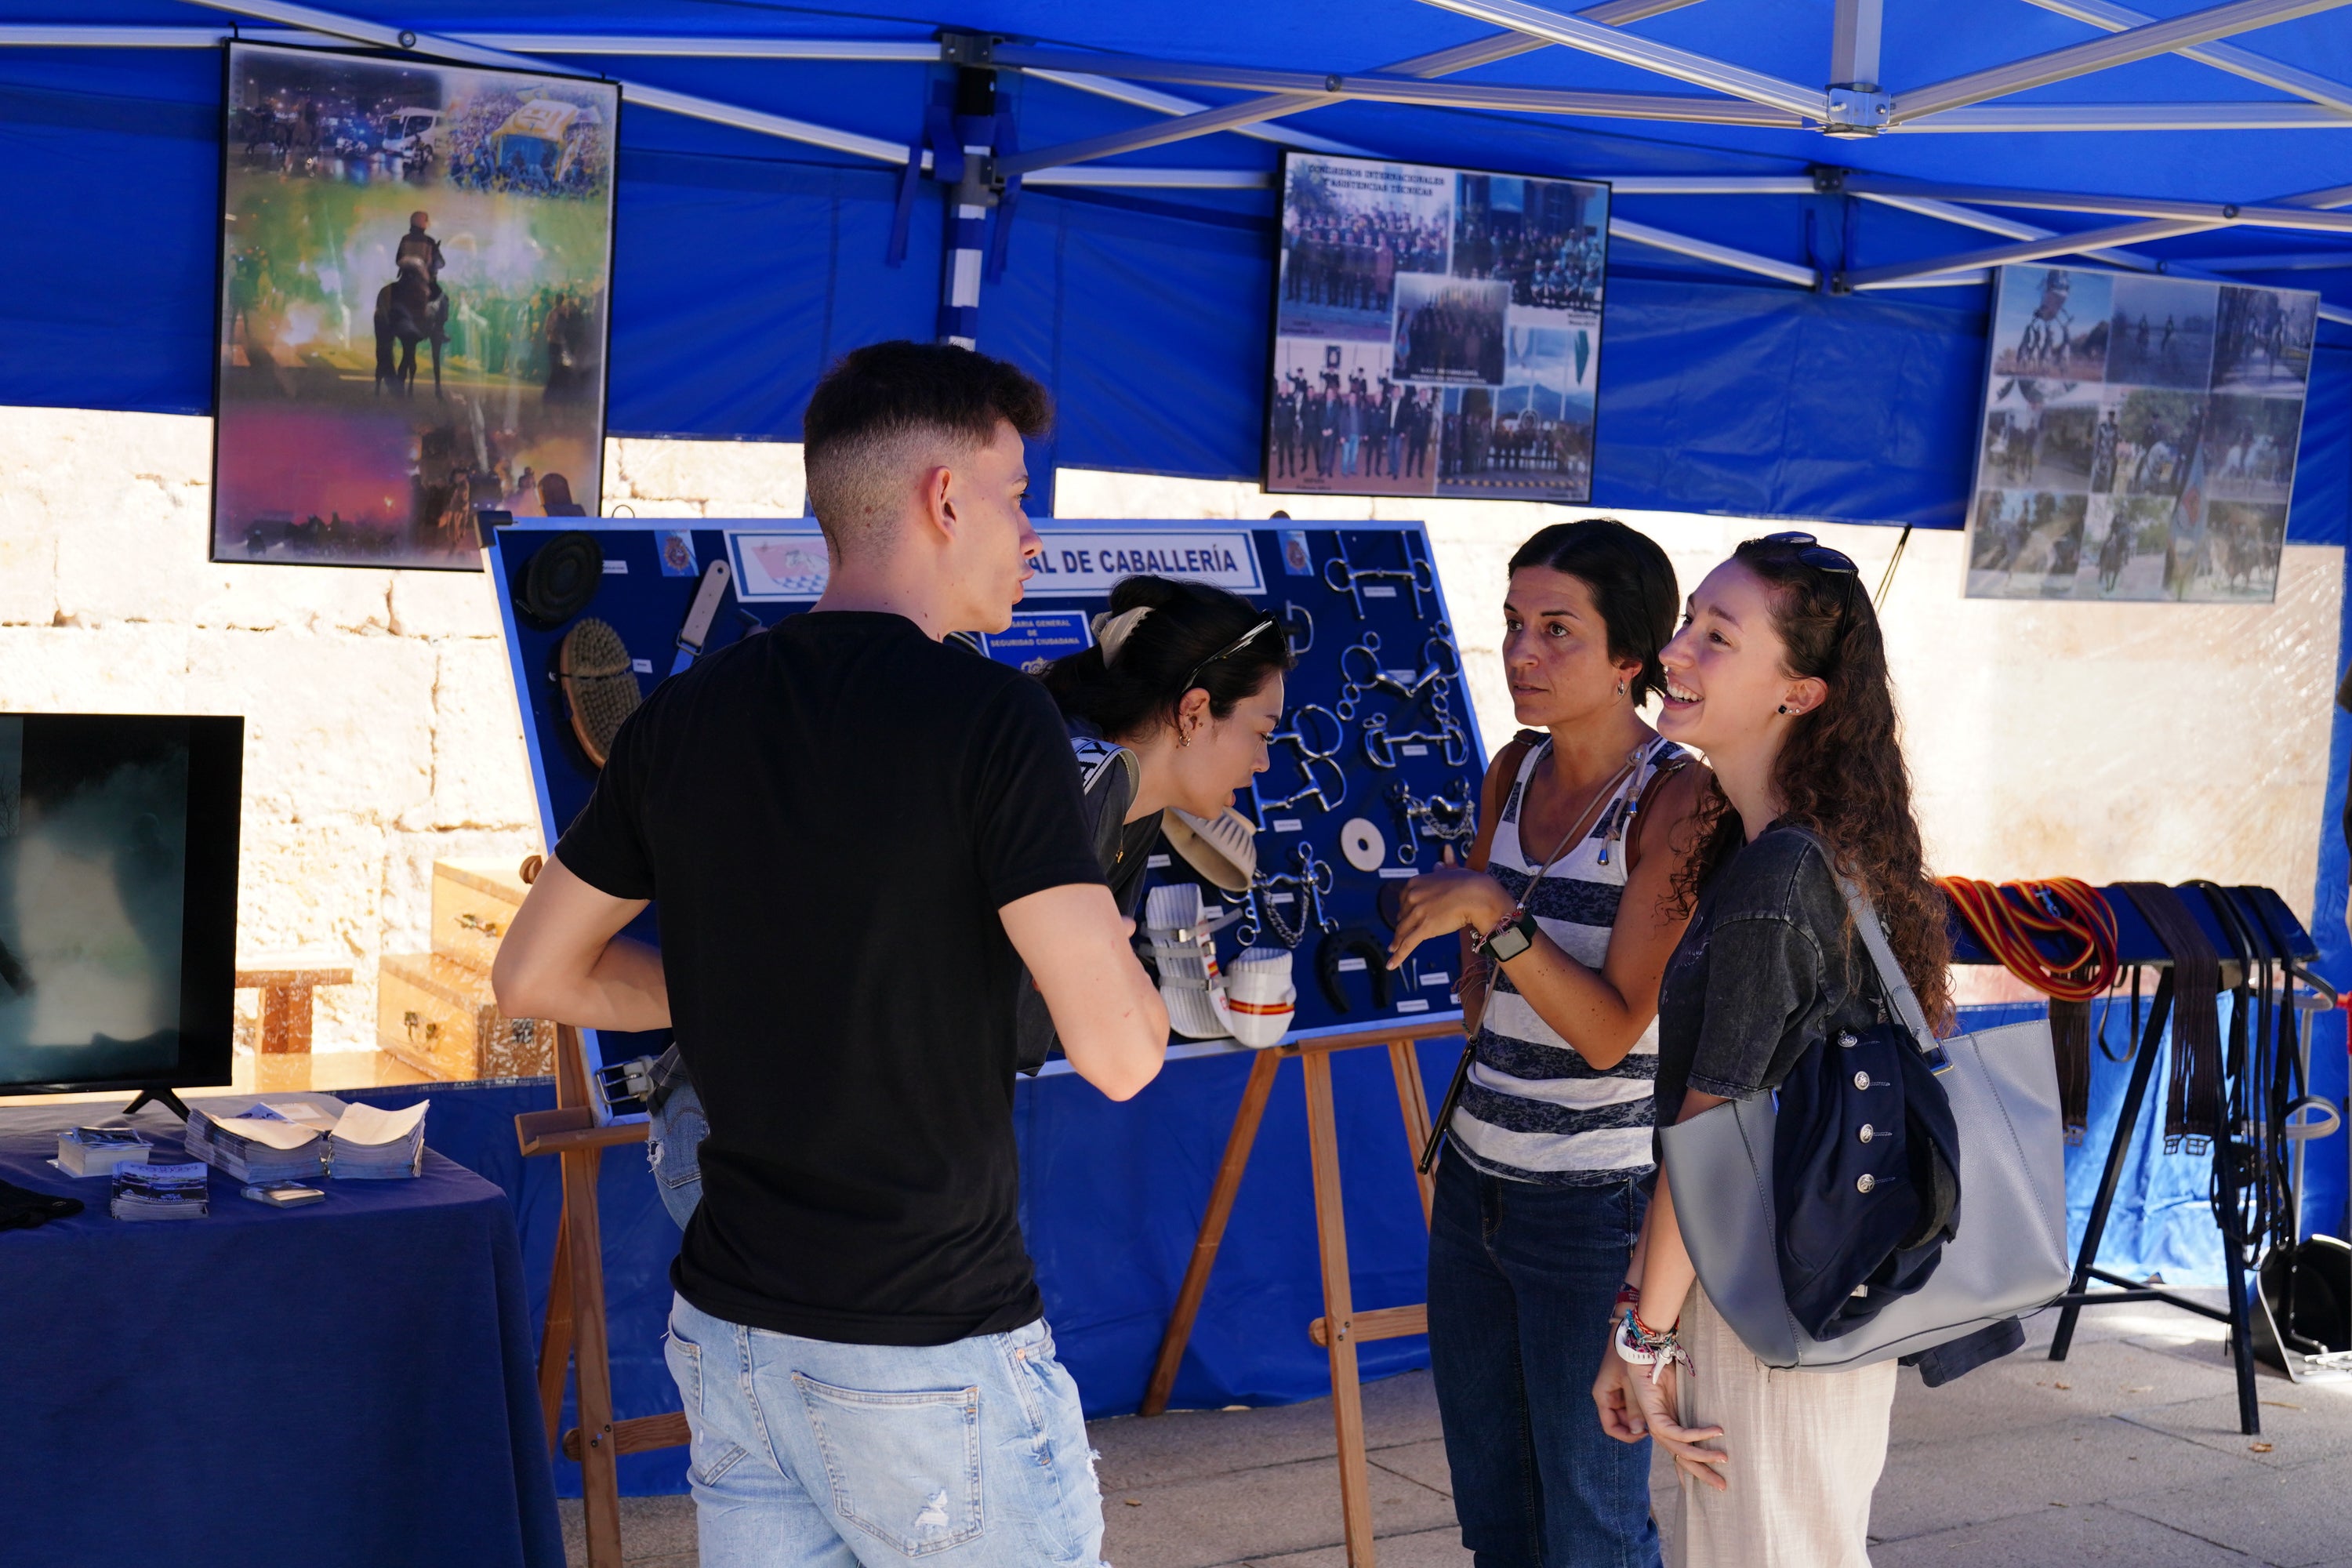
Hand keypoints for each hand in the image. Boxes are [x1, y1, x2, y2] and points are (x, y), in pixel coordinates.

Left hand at [1386, 847, 1513, 969]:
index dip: (1405, 910)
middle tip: (1401, 934)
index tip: (1404, 916)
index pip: (1404, 899)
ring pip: (1403, 932)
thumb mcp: (1452, 871)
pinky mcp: (1424, 929)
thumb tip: (1439, 863)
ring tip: (1393, 950)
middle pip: (1403, 916)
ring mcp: (1417, 913)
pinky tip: (1392, 964)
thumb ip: (1443, 869)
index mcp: (1415, 883)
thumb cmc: (1469, 882)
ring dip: (1396, 942)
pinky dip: (1399, 956)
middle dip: (1402, 925)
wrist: (1477, 894)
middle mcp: (1412, 897)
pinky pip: (1408, 944)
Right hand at [1592, 1341, 1647, 1443]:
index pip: (1610, 1427)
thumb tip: (1637, 1430)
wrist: (1632, 1335)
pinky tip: (1655, 1406)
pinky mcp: (1624, 1386)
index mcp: (1602, 1396)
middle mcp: (1607, 1396)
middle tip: (1654, 1426)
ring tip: (1656, 1417)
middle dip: (1635, 1426)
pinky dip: (1642, 1407)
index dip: (1626, 1435)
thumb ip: (1634, 1408)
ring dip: (1640, 1417)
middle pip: (1620, 1422)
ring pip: (1627, 1414)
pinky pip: (1632, 1403)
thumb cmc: (1628, 1357)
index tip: (1643, 1434)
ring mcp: (1615, 1392)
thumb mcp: (1631, 1384)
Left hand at [1632, 1361, 1727, 1489]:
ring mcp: (1657, 1427)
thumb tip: (1720, 1425)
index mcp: (1669, 1428)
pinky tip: (1716, 1432)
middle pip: (1683, 1459)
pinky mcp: (1654, 1419)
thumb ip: (1695, 1413)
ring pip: (1682, 1450)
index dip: (1695, 1471)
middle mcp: (1662, 1432)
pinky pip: (1679, 1433)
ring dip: (1705, 1455)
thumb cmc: (1666, 1372)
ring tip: (1724, 1458)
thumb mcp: (1685, 1396)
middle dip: (1703, 1474)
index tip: (1712, 1484)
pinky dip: (1698, 1434)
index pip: (1682, 1455)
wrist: (1647, 1356)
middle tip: (1723, 1487)